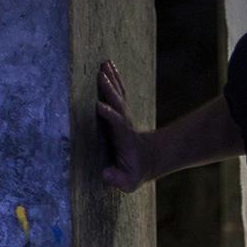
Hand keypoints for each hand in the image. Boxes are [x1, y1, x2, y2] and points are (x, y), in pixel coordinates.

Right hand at [97, 60, 146, 192]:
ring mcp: (123, 115)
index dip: (109, 115)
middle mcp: (124, 123)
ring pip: (118, 94)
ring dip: (111, 79)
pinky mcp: (121, 111)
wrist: (148, 159)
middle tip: (100, 76)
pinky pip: (117, 92)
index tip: (99, 105)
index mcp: (124, 138)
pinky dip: (113, 78)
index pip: (117, 124)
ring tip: (104, 64)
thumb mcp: (128, 182)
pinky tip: (107, 65)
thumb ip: (118, 179)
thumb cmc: (134, 171)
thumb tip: (105, 174)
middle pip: (118, 104)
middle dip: (110, 90)